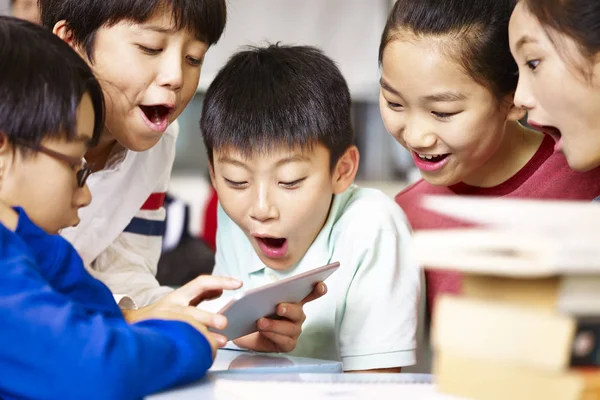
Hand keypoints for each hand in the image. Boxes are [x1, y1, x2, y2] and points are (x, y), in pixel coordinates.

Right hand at [123, 275, 241, 350]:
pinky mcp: (159, 336)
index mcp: (178, 296)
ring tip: (219, 342)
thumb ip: (199, 295)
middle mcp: (171, 308)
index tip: (238, 283)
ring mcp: (164, 323)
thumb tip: (220, 289)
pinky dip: (193, 345)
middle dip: (207, 318)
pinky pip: (177, 341)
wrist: (129, 324)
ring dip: (202, 336)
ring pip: (184, 329)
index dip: (220, 281)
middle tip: (224, 323)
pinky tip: (204, 351)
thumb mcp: (180, 299)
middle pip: (190, 312)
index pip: (201, 283)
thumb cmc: (162, 313)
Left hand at [233, 282, 326, 352]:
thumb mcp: (254, 298)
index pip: (309, 294)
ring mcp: (294, 330)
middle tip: (278, 308)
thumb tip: (258, 283)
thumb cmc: (254, 313)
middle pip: (298, 312)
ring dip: (274, 325)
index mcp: (294, 301)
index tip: (320, 285)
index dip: (317, 290)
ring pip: (290, 328)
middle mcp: (297, 316)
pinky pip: (284, 340)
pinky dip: (273, 335)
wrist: (246, 333)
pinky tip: (263, 331)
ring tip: (261, 322)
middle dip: (289, 309)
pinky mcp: (288, 344)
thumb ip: (258, 289)